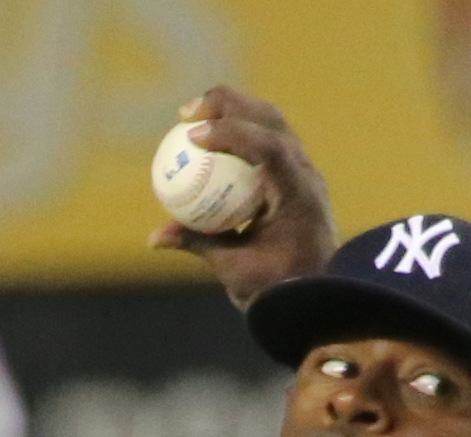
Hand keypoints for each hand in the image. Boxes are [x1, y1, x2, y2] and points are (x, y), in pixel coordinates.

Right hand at [148, 86, 336, 306]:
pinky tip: (209, 132)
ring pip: (270, 121)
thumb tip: (155, 237)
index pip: (270, 148)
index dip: (231, 134)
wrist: (315, 296)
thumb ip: (198, 244)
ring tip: (194, 115)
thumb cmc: (277, 288)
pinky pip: (265, 135)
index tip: (193, 136)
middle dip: (227, 105)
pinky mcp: (295, 170)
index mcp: (299, 196)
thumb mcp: (236, 270)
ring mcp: (303, 169)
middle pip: (270, 119)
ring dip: (232, 109)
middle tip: (186, 113)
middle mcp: (306, 174)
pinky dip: (238, 129)